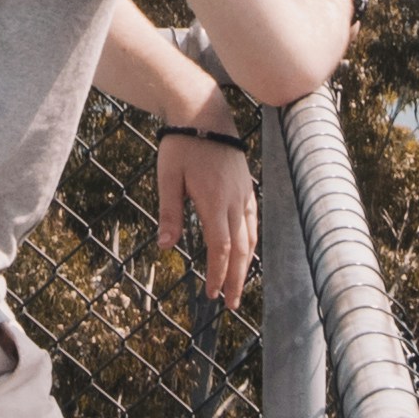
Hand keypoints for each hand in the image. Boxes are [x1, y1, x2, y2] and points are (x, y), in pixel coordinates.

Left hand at [156, 121, 259, 305]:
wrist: (205, 112)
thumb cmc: (182, 145)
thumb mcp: (168, 178)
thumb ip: (169, 213)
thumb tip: (165, 247)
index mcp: (215, 201)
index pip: (221, 248)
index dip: (218, 274)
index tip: (211, 294)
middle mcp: (234, 201)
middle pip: (240, 249)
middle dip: (236, 279)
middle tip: (230, 304)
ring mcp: (244, 193)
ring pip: (250, 237)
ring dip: (245, 265)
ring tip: (239, 287)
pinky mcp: (246, 187)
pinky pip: (253, 222)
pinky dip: (250, 243)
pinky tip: (245, 253)